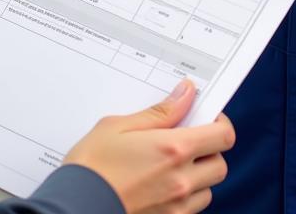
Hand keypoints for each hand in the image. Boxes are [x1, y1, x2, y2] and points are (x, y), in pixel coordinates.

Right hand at [63, 80, 233, 213]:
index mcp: (173, 149)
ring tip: (172, 164)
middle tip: (188, 139)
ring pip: (208, 189)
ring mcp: (176, 206)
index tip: (206, 117)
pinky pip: (192, 208)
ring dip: (199, 175)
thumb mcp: (119, 125)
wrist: (73, 206)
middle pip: (220, 164)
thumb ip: (160, 111)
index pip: (222, 136)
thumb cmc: (91, 166)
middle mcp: (181, 179)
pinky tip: (163, 184)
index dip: (219, 123)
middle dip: (209, 150)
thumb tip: (186, 93)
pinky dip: (185, 196)